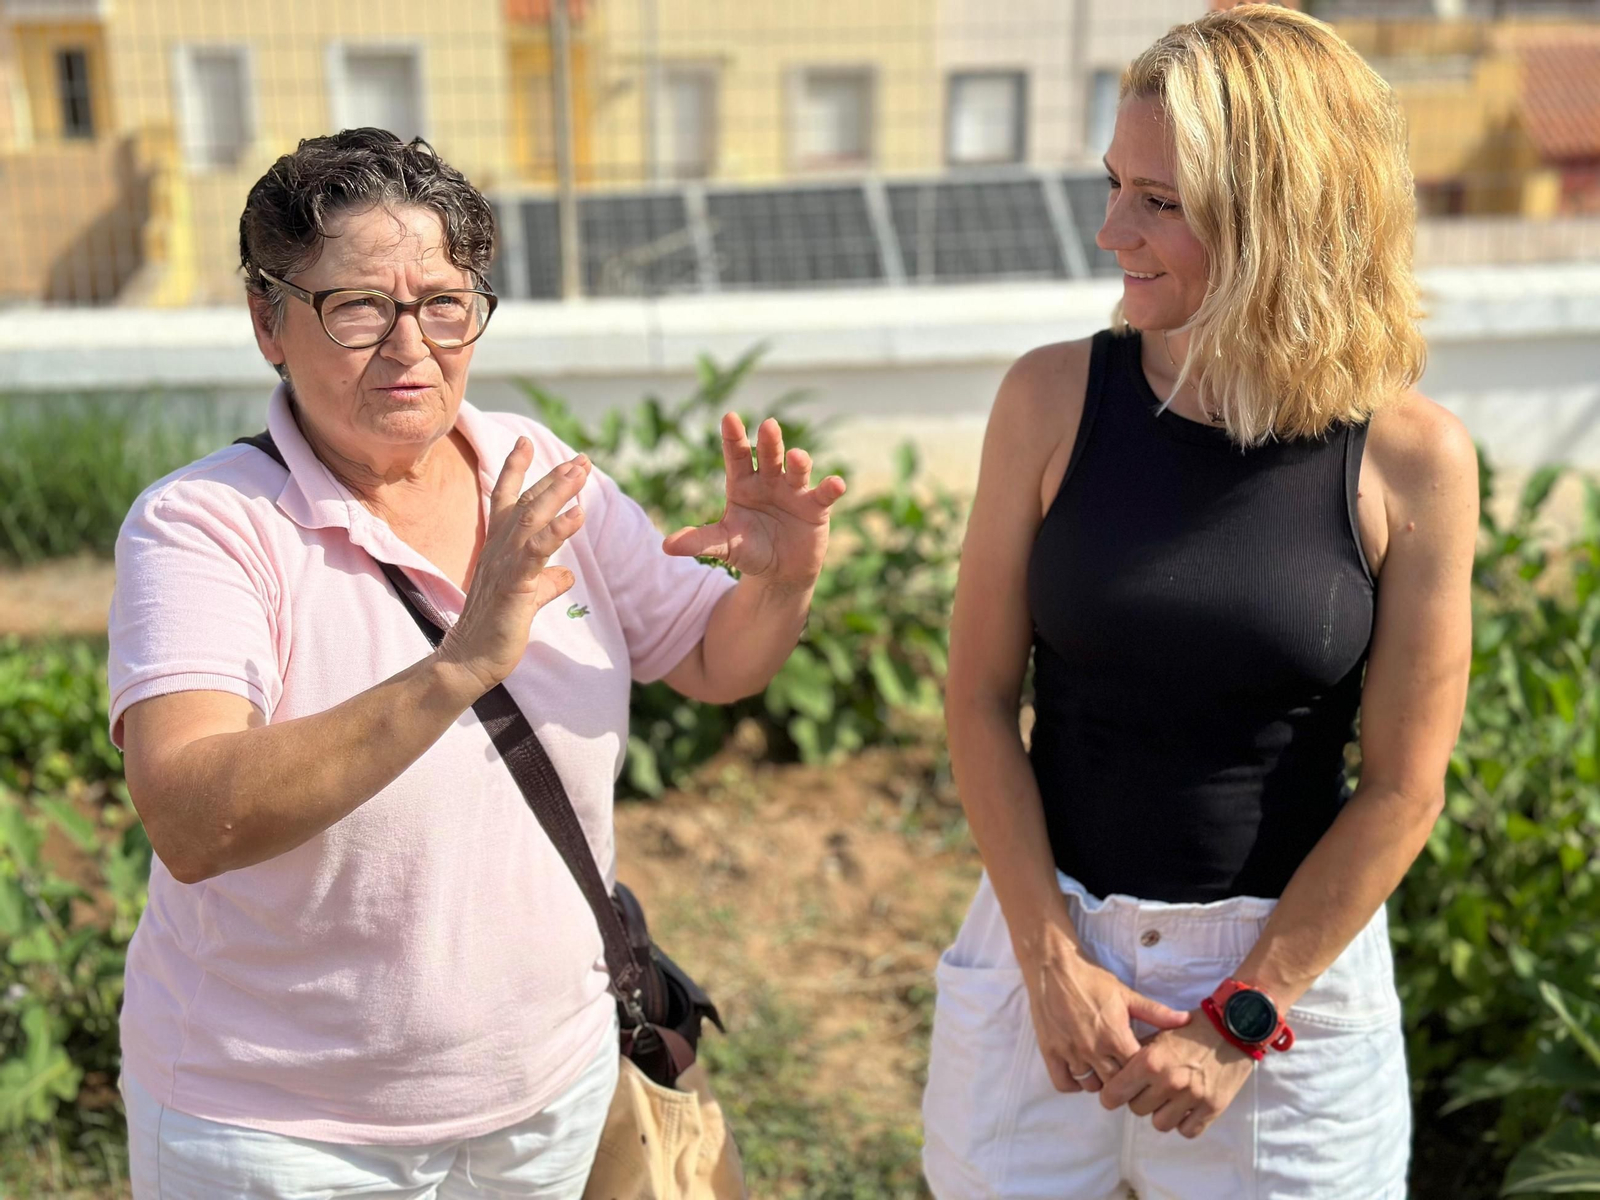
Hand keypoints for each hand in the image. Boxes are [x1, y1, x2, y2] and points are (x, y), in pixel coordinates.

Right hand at [439, 437, 589, 692]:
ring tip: (582, 470)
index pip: (506, 498)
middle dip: (555, 476)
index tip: (525, 441)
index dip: (516, 468)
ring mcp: (505, 564)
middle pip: (528, 501)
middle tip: (582, 458)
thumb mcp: (526, 598)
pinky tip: (578, 514)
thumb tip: (565, 577)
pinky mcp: (514, 584)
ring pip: (533, 517)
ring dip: (559, 491)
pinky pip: (536, 551)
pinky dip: (558, 529)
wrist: (470, 659)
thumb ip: (545, 583)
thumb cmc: (495, 629)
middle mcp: (498, 548)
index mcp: (499, 548)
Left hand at [661, 414, 846, 587]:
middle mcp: (769, 480)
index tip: (729, 417)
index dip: (734, 438)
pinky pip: (824, 494)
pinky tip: (837, 483)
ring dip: (798, 462)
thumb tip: (667, 546)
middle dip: (769, 441)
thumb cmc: (749, 550)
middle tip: (768, 425)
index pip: (737, 456)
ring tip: (796, 457)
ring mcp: (794, 491)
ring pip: (796, 470)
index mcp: (742, 483)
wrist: (780, 572)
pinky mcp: (816, 507)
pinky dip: (831, 488)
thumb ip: (700, 542)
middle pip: (768, 456)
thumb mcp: (724, 545)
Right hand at [1021, 934, 1191, 1096]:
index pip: (1137, 1072)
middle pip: (1115, 1084)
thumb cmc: (1091, 979)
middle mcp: (1093, 1049)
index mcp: (1115, 1036)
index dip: (1142, 1072)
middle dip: (1123, 1081)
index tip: (1142, 1066)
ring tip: (1102, 1069)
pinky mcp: (1050, 1052)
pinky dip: (1074, 1083)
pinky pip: (1064, 1083)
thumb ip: (1156, 1013)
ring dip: (1099, 1081)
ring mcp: (1071, 1052)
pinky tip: (1081, 1072)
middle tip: (1124, 1073)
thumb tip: (1186, 1020)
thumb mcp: (1126, 994)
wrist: (1054, 967)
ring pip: (1091, 1085)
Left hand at [1097, 1013, 1255, 1137]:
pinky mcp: (1212, 1108)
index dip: (1113, 1094)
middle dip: (1140, 1099)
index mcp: (1149, 1061)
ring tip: (1170, 1097)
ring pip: (1160, 1124)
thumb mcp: (1158, 1033)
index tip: (1118, 1092)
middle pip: (1137, 1109)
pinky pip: (1187, 1131)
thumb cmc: (1192, 1028)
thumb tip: (1116, 1071)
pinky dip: (1185, 1122)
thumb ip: (1136, 1052)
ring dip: (1162, 1112)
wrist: (1233, 1028)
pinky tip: (1187, 1107)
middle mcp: (1168, 1082)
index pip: (1114, 1094)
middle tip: (1151, 1088)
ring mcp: (1191, 1097)